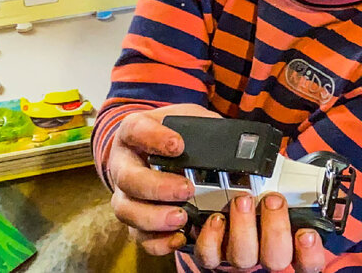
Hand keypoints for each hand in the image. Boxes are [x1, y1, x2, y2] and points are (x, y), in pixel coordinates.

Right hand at [106, 103, 220, 255]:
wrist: (156, 151)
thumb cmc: (175, 134)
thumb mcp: (189, 120)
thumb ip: (205, 126)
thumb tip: (238, 142)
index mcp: (133, 132)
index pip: (135, 130)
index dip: (153, 139)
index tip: (177, 145)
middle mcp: (123, 164)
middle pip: (127, 178)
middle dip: (157, 187)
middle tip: (186, 189)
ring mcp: (125, 194)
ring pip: (127, 211)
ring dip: (154, 218)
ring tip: (182, 218)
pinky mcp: (134, 219)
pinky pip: (138, 236)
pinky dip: (157, 241)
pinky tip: (179, 238)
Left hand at [193, 193, 329, 272]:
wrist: (235, 208)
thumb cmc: (268, 204)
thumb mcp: (293, 200)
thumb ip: (312, 200)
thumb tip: (339, 196)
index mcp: (290, 247)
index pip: (308, 264)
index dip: (309, 253)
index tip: (306, 233)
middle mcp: (265, 257)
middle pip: (276, 258)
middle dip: (275, 229)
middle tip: (273, 201)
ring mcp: (239, 258)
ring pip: (243, 256)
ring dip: (243, 227)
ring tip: (243, 200)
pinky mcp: (214, 255)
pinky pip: (210, 255)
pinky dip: (211, 237)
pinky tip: (217, 219)